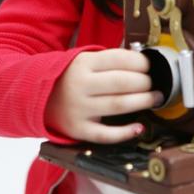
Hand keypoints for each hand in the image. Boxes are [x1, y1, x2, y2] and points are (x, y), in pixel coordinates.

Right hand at [44, 48, 163, 143]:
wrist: (37, 97)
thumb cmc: (70, 77)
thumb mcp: (83, 60)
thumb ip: (108, 60)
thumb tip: (142, 61)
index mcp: (83, 64)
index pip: (118, 59)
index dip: (140, 62)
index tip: (150, 65)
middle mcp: (80, 85)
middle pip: (121, 82)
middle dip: (145, 82)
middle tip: (154, 83)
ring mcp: (79, 109)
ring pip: (118, 105)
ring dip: (142, 101)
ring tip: (155, 98)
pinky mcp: (78, 130)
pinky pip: (105, 134)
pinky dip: (125, 132)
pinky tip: (139, 127)